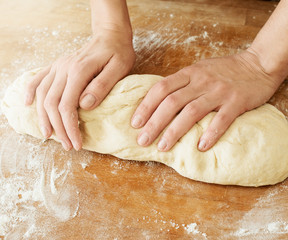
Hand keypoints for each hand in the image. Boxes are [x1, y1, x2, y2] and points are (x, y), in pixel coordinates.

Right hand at [25, 31, 134, 150]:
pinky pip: (37, 79)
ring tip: (48, 135)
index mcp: (78, 70)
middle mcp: (63, 68)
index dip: (69, 127)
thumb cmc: (118, 52)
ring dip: (43, 117)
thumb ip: (101, 86)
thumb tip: (84, 105)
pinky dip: (30, 91)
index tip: (76, 144)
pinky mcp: (56, 66)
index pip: (67, 106)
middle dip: (58, 128)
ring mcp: (57, 66)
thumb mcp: (119, 68)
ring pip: (42, 95)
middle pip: (51, 103)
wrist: (110, 35)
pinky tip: (26, 104)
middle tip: (67, 145)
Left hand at [131, 50, 281, 151]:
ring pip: (191, 112)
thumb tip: (158, 102)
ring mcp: (219, 91)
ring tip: (162, 147)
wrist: (258, 64)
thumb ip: (181, 83)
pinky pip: (222, 119)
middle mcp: (201, 81)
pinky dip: (210, 133)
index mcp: (189, 73)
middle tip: (142, 140)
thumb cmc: (223, 70)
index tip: (135, 123)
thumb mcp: (198, 70)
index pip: (161, 89)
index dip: (146, 106)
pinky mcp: (237, 102)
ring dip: (174, 131)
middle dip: (154, 123)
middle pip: (171, 103)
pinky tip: (200, 147)